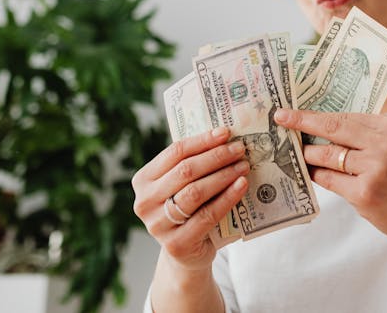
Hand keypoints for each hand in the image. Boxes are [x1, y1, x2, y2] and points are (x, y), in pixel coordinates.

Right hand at [132, 127, 249, 271]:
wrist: (186, 254)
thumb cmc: (188, 211)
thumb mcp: (182, 187)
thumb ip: (193, 166)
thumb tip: (224, 137)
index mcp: (143, 180)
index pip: (174, 153)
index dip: (202, 141)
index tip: (226, 132)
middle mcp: (144, 202)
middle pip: (185, 171)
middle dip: (216, 157)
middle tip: (239, 149)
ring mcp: (158, 225)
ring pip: (195, 192)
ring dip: (223, 176)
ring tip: (243, 166)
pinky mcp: (176, 244)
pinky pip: (206, 216)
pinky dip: (227, 198)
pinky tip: (241, 186)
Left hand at [273, 108, 386, 250]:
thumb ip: (366, 136)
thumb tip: (320, 127)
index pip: (344, 115)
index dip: (314, 114)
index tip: (290, 111)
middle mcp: (385, 143)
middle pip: (332, 128)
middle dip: (301, 122)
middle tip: (280, 119)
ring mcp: (375, 169)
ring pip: (326, 155)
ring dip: (308, 155)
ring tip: (298, 155)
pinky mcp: (365, 193)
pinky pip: (329, 179)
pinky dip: (317, 176)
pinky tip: (312, 174)